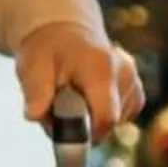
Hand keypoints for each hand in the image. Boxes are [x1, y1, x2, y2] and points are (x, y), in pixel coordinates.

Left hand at [17, 21, 143, 135]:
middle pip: (109, 123)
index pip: (105, 117)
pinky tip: (87, 98)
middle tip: (57, 108)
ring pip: (113, 123)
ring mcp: (134, 83)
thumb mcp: (31, 65)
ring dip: (90, 120)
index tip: (62, 130)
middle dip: (82, 126)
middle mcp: (125, 74)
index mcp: (101, 67)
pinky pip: (119, 118)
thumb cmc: (47, 49)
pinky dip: (100, 115)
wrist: (64, 33)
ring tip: (71, 98)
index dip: (84, 134)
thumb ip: (35, 91)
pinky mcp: (136, 93)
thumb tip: (34, 115)